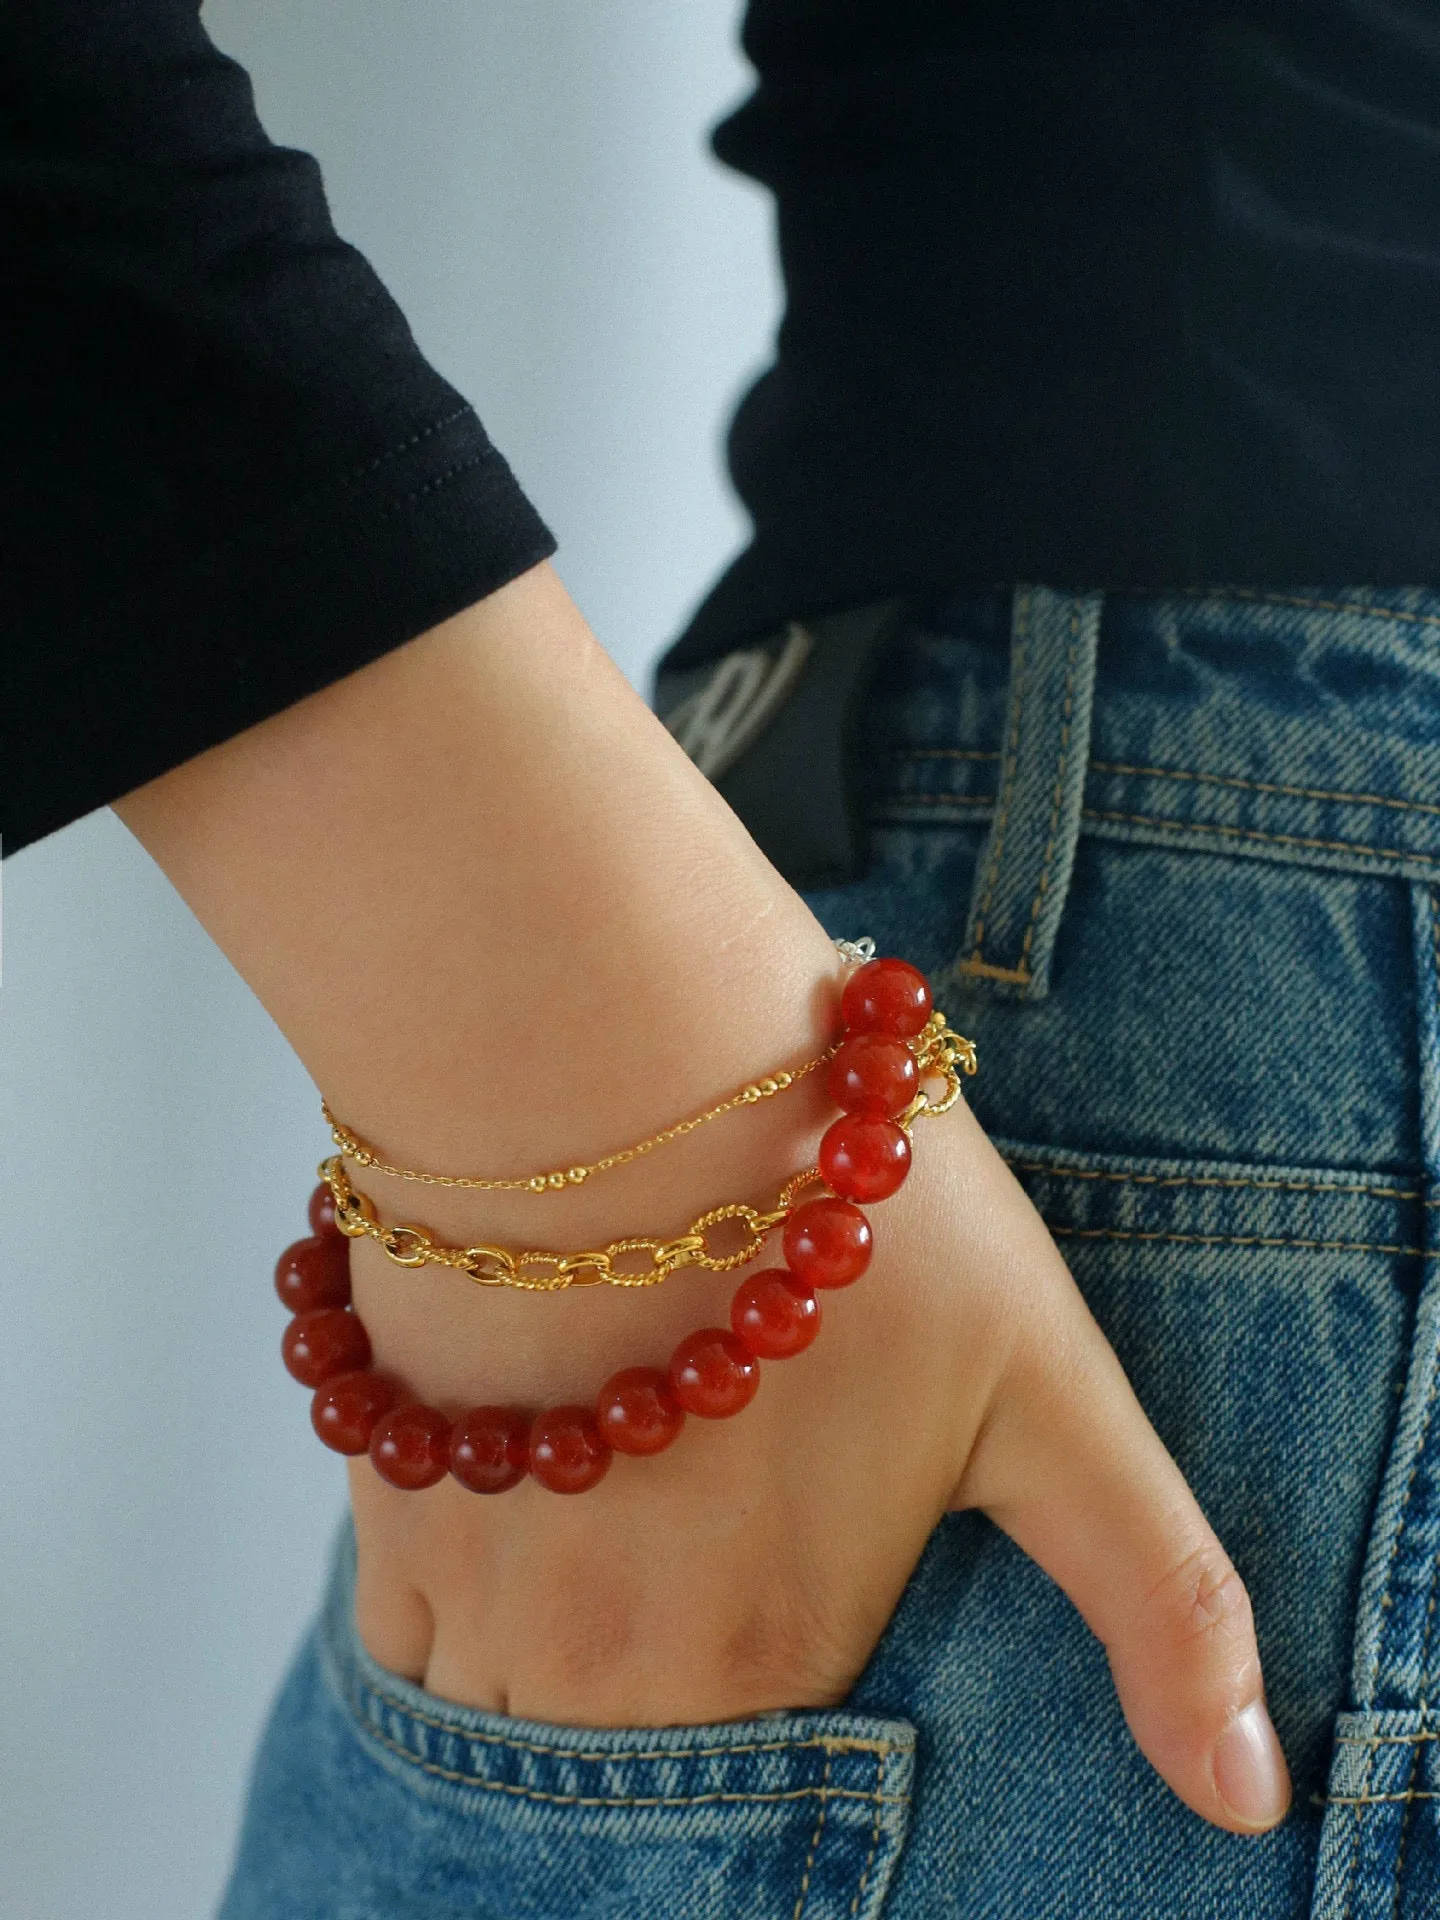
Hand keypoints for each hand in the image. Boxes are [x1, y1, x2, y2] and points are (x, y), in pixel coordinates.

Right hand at [111, 564, 1288, 1835]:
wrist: (603, 1050)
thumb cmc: (850, 1203)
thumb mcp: (1054, 1394)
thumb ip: (1158, 1602)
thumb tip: (1250, 1803)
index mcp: (782, 1654)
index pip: (782, 1749)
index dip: (797, 1617)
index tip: (793, 1523)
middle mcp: (617, 1670)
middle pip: (642, 1725)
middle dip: (681, 1624)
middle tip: (713, 1467)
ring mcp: (489, 1594)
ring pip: (520, 1691)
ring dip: (564, 1613)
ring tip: (626, 1448)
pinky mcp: (392, 1510)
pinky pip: (418, 1626)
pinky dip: (470, 1568)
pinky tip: (531, 1432)